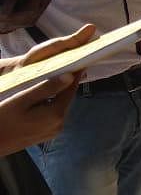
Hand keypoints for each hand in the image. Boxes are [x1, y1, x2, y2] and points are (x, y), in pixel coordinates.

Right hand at [0, 0, 53, 33]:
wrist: (1, 24)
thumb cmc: (0, 8)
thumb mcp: (0, 2)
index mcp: (2, 15)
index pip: (7, 9)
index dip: (11, 1)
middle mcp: (14, 21)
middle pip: (29, 9)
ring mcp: (25, 23)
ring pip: (39, 9)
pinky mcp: (32, 22)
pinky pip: (42, 9)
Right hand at [0, 24, 94, 155]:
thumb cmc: (2, 120)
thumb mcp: (21, 100)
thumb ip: (46, 88)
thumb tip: (69, 76)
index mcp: (56, 115)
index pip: (71, 89)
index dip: (75, 74)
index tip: (80, 61)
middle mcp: (59, 124)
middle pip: (66, 97)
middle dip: (64, 83)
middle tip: (63, 66)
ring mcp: (53, 131)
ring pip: (59, 105)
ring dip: (56, 93)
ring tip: (50, 79)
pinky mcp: (45, 134)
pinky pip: (51, 114)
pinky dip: (49, 104)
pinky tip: (40, 97)